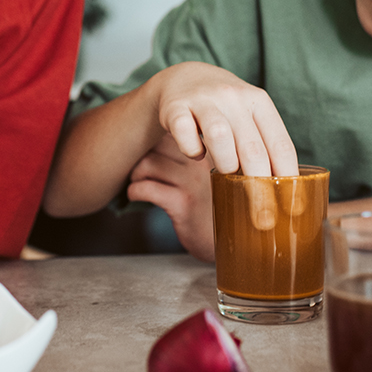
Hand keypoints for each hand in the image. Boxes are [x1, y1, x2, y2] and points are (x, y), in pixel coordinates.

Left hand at [127, 133, 216, 260]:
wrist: (236, 243)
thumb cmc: (219, 208)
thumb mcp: (215, 177)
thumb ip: (197, 158)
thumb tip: (161, 141)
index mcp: (212, 151)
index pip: (176, 129)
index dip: (157, 139)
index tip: (151, 151)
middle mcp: (204, 163)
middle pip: (157, 143)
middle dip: (143, 154)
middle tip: (140, 168)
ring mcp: (193, 183)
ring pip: (148, 163)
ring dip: (136, 173)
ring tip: (137, 181)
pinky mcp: (183, 204)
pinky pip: (147, 188)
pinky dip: (134, 191)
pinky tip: (136, 195)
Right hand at [150, 62, 295, 230]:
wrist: (184, 78)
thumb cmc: (225, 107)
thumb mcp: (249, 116)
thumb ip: (265, 145)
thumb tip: (284, 191)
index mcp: (258, 102)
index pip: (280, 145)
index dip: (287, 178)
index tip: (290, 207)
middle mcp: (233, 98)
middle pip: (252, 149)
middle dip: (259, 188)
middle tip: (261, 217)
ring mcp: (203, 100)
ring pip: (220, 137)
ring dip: (226, 164)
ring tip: (227, 173)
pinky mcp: (176, 108)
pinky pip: (185, 135)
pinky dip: (192, 151)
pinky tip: (197, 154)